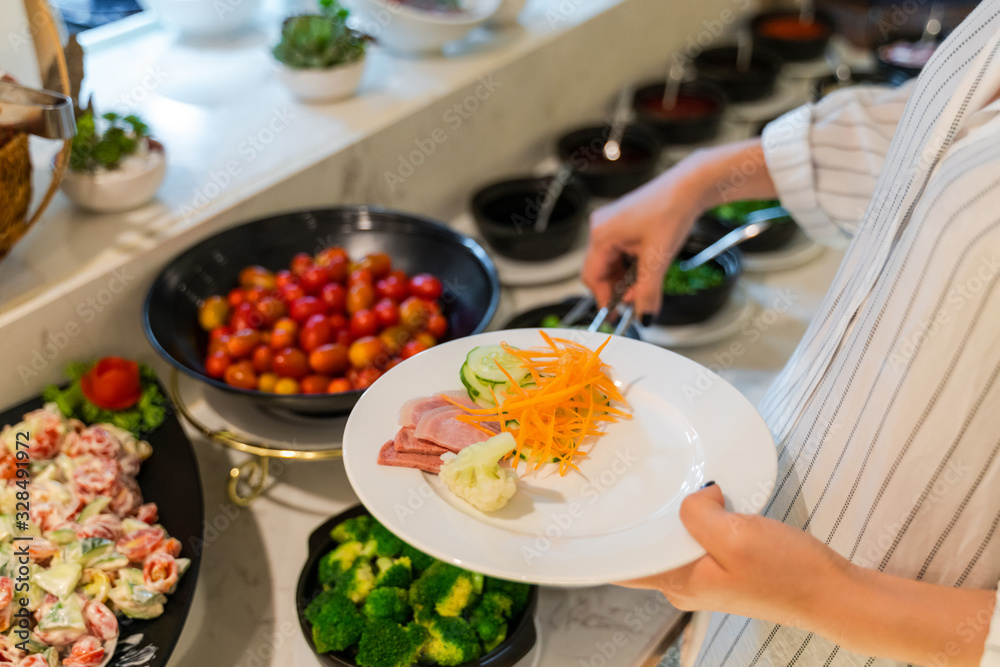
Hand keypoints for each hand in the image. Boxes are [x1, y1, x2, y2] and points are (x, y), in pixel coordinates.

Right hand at [581, 138, 776, 317]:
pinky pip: (619, 253)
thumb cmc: (671, 209)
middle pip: (599, 271)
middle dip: (617, 289)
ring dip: (626, 279)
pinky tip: (646, 269)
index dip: (603, 299)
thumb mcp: (658, 259)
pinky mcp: (623, 224)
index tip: (616, 316)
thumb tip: (643, 316)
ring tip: (646, 284)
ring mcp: (611, 224)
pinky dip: (631, 266)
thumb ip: (648, 292)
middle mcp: (601, 227)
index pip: (592, 277)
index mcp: (601, 234)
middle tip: (637, 301)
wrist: (690, 186)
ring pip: (611, 264)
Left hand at [617, 484, 851, 630]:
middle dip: (643, 518)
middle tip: (640, 481)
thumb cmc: (787, 572)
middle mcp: (685, 585)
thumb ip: (699, 514)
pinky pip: (698, 541)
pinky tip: (711, 503)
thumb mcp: (736, 535)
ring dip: (677, 516)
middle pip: (646, 548)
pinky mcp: (725, 570)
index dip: (606, 540)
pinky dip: (701, 521)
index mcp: (678, 582)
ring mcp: (705, 579)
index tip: (594, 512)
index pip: (623, 566)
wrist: (832, 593)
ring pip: (674, 541)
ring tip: (679, 487)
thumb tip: (695, 496)